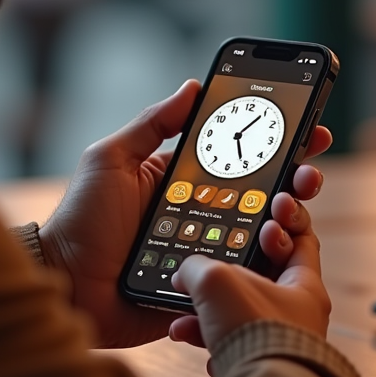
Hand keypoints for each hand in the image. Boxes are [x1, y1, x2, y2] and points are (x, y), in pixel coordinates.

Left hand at [39, 78, 330, 349]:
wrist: (64, 284)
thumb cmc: (82, 219)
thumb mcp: (111, 159)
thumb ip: (152, 124)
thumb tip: (192, 86)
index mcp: (182, 180)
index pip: (239, 158)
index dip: (277, 145)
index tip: (311, 131)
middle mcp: (201, 214)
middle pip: (261, 197)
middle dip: (295, 183)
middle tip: (309, 176)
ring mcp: (206, 252)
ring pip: (260, 239)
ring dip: (284, 224)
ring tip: (287, 214)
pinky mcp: (204, 289)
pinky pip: (242, 281)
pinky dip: (264, 270)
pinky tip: (274, 253)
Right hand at [169, 203, 330, 357]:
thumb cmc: (257, 335)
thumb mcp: (218, 280)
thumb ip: (197, 267)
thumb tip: (184, 274)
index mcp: (305, 286)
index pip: (300, 240)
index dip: (280, 222)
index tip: (261, 214)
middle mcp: (297, 314)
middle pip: (262, 275)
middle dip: (230, 267)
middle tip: (213, 259)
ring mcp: (277, 340)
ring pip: (240, 309)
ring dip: (209, 304)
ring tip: (187, 303)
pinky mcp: (257, 365)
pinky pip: (228, 339)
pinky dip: (206, 335)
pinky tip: (186, 333)